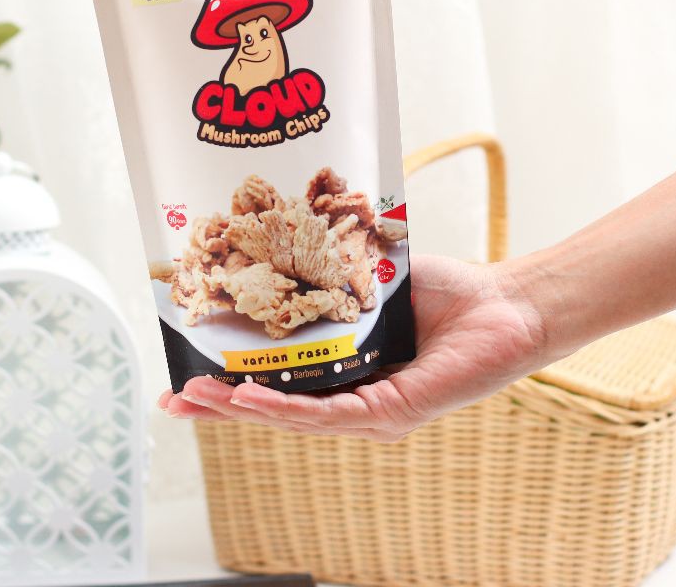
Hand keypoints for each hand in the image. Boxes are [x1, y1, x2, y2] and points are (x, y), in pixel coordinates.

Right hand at [158, 254, 547, 441]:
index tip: (188, 379)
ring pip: (293, 417)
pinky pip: (329, 413)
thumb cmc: (443, 293)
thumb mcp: (370, 285)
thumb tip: (282, 258)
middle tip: (171, 402)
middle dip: (220, 408)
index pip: (279, 385)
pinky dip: (285, 407)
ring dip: (240, 409)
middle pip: (276, 409)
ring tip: (194, 399)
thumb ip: (331, 287)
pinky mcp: (392, 411)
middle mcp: (355, 399)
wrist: (503, 303)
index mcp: (346, 372)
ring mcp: (371, 411)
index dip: (232, 386)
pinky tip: (248, 399)